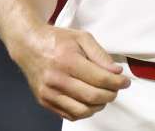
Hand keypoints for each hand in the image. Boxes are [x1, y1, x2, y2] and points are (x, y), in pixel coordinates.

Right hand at [8, 24, 131, 120]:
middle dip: (111, 94)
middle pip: (93, 97)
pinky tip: (89, 101)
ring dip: (99, 105)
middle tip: (116, 88)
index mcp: (67, 60)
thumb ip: (101, 55)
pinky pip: (70, 115)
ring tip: (103, 95)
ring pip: (82, 110)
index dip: (117, 83)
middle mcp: (56, 79)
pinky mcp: (44, 101)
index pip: (100, 79)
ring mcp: (49, 92)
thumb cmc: (56, 40)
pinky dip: (84, 111)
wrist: (29, 45)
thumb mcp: (82, 38)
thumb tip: (116, 72)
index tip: (125, 82)